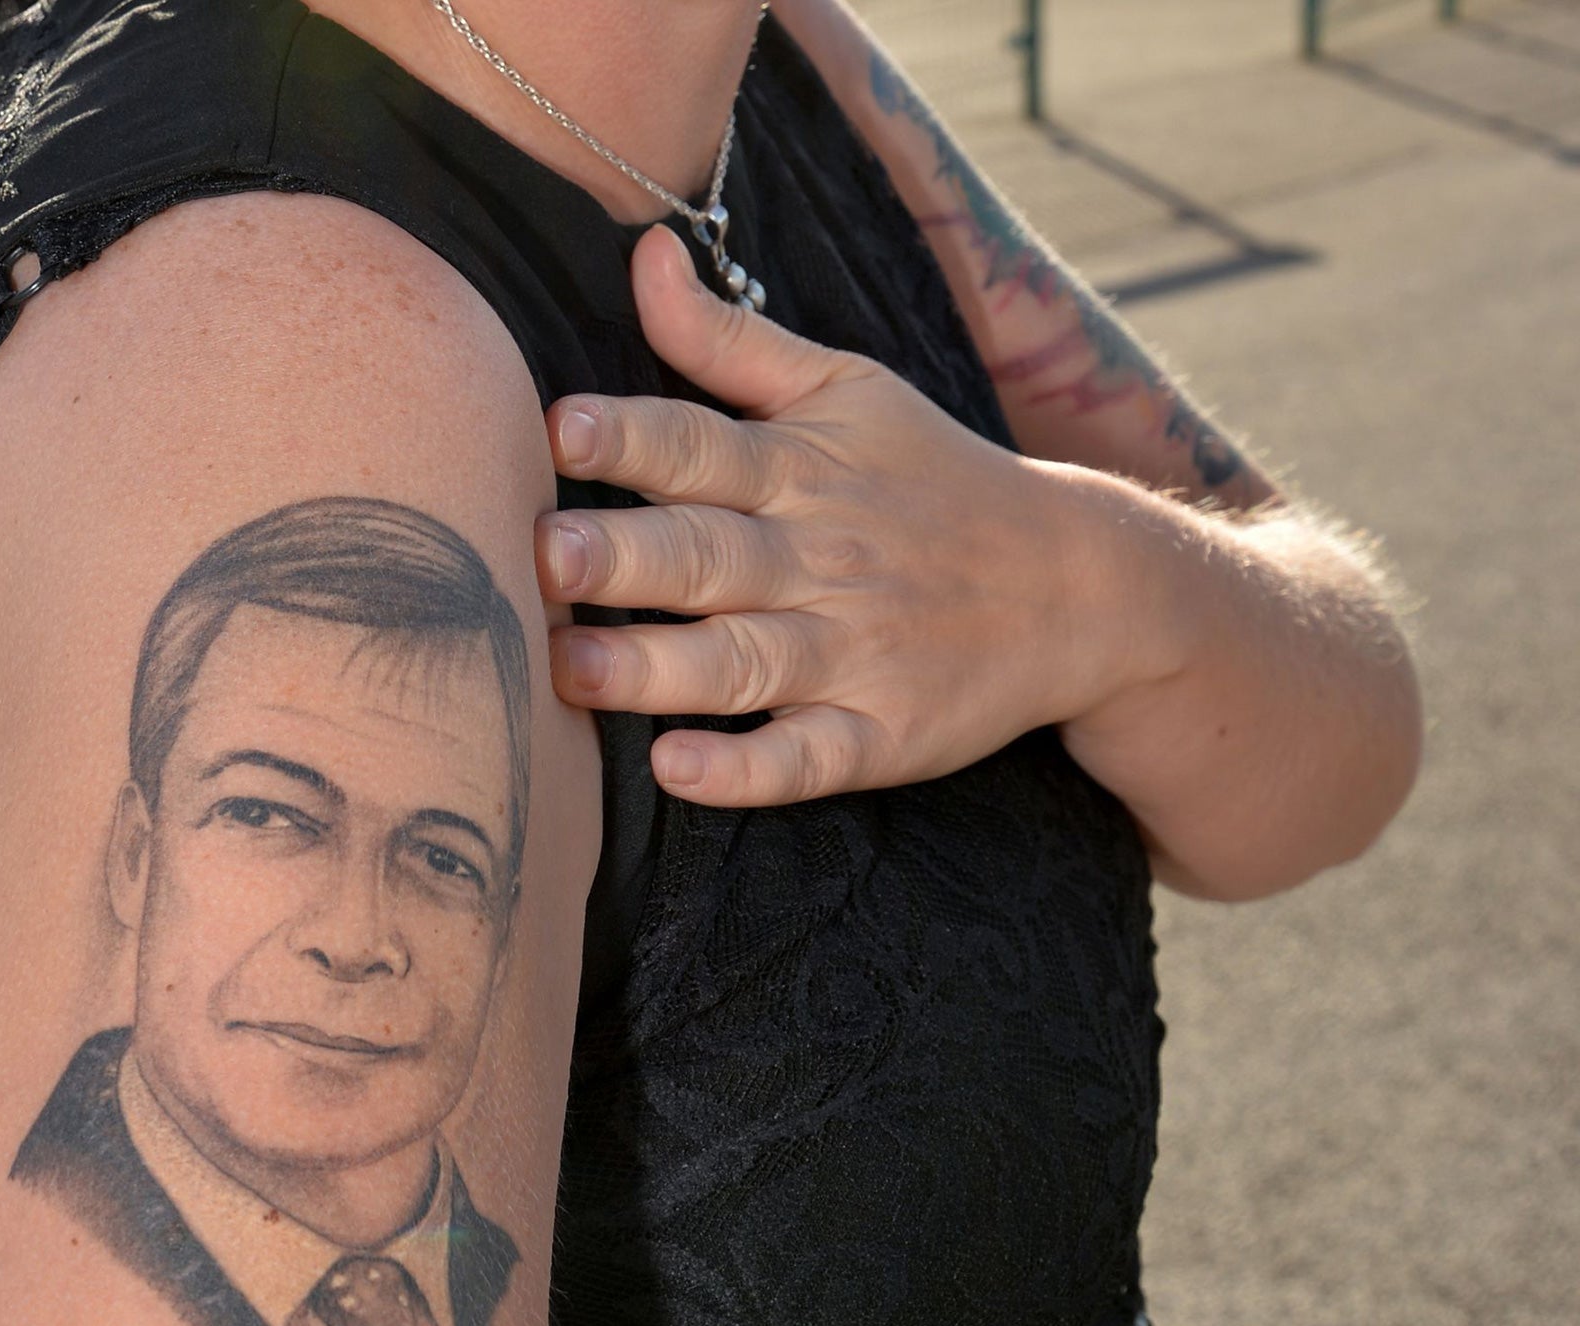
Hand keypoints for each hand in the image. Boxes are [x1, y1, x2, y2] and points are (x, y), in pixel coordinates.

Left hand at [537, 224, 1180, 806]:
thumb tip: (643, 256)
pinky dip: (745, 769)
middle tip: (542, 555)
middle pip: (707, 556)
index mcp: (801, 469)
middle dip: (623, 556)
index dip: (631, 437)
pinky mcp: (882, 734)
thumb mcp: (848, 388)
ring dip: (654, 668)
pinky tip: (679, 767)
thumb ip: (730, 340)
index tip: (561, 428)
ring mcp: (853, 653)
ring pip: (739, 662)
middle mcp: (820, 559)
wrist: (1083, 585)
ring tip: (570, 667)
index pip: (701, 444)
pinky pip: (806, 760)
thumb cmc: (934, 479)